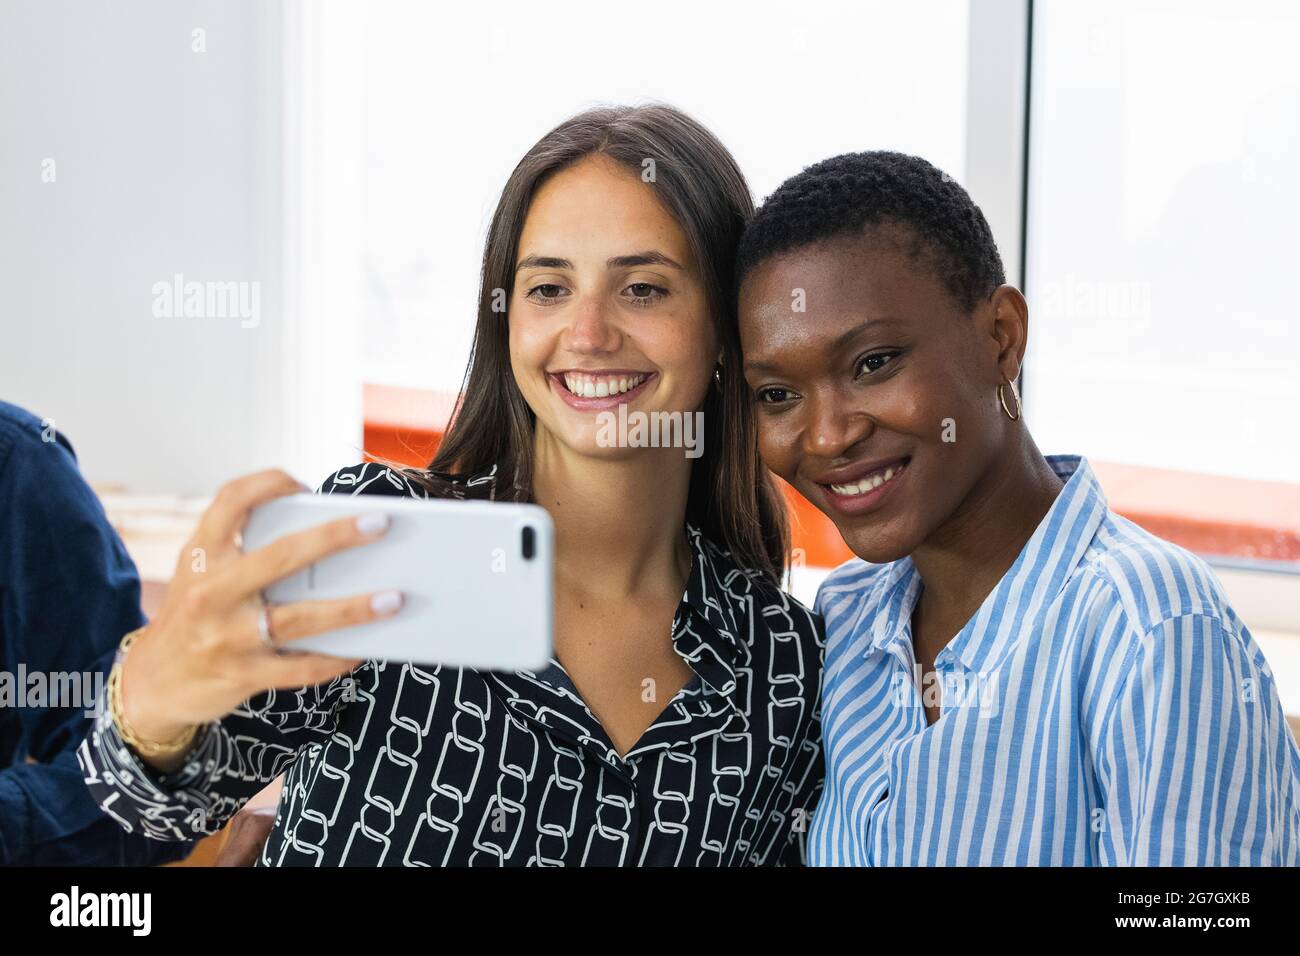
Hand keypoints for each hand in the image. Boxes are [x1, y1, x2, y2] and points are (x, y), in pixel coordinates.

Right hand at [118, 469, 401, 769]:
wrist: (152, 683)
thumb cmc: (194, 614)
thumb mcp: (200, 572)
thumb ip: (243, 549)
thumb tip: (327, 535)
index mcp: (202, 556)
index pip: (230, 501)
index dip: (269, 483)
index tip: (303, 484)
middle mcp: (212, 592)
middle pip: (282, 555)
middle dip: (336, 537)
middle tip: (380, 523)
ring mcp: (228, 636)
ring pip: (302, 618)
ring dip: (354, 608)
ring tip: (395, 598)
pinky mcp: (244, 675)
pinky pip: (303, 668)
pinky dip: (337, 658)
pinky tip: (363, 649)